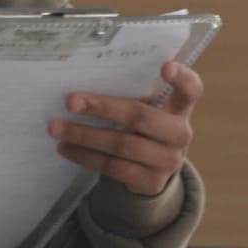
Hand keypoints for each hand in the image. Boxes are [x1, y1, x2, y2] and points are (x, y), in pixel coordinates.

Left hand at [48, 61, 202, 196]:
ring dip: (83, 135)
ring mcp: (168, 161)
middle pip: (140, 116)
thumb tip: (82, 87)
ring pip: (121, 145)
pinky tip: (66, 148)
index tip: (164, 66)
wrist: (154, 170)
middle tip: (71, 102)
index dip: (181, 77)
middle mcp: (180, 133)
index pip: (191, 89)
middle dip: (102, 108)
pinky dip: (85, 156)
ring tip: (57, 128)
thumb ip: (131, 95)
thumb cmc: (144, 127)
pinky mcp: (151, 182)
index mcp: (181, 107)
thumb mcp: (148, 109)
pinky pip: (113, 167)